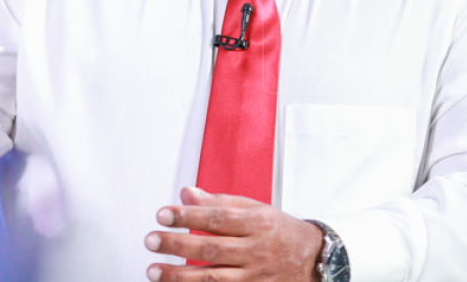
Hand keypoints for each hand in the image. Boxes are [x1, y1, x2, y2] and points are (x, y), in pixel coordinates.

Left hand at [144, 186, 323, 281]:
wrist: (315, 261)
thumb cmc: (281, 232)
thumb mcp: (255, 208)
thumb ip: (219, 202)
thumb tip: (186, 194)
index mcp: (255, 223)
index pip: (216, 218)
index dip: (187, 216)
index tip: (163, 214)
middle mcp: (255, 250)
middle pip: (210, 249)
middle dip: (177, 246)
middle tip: (151, 240)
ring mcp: (254, 277)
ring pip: (212, 278)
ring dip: (180, 276)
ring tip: (154, 270)